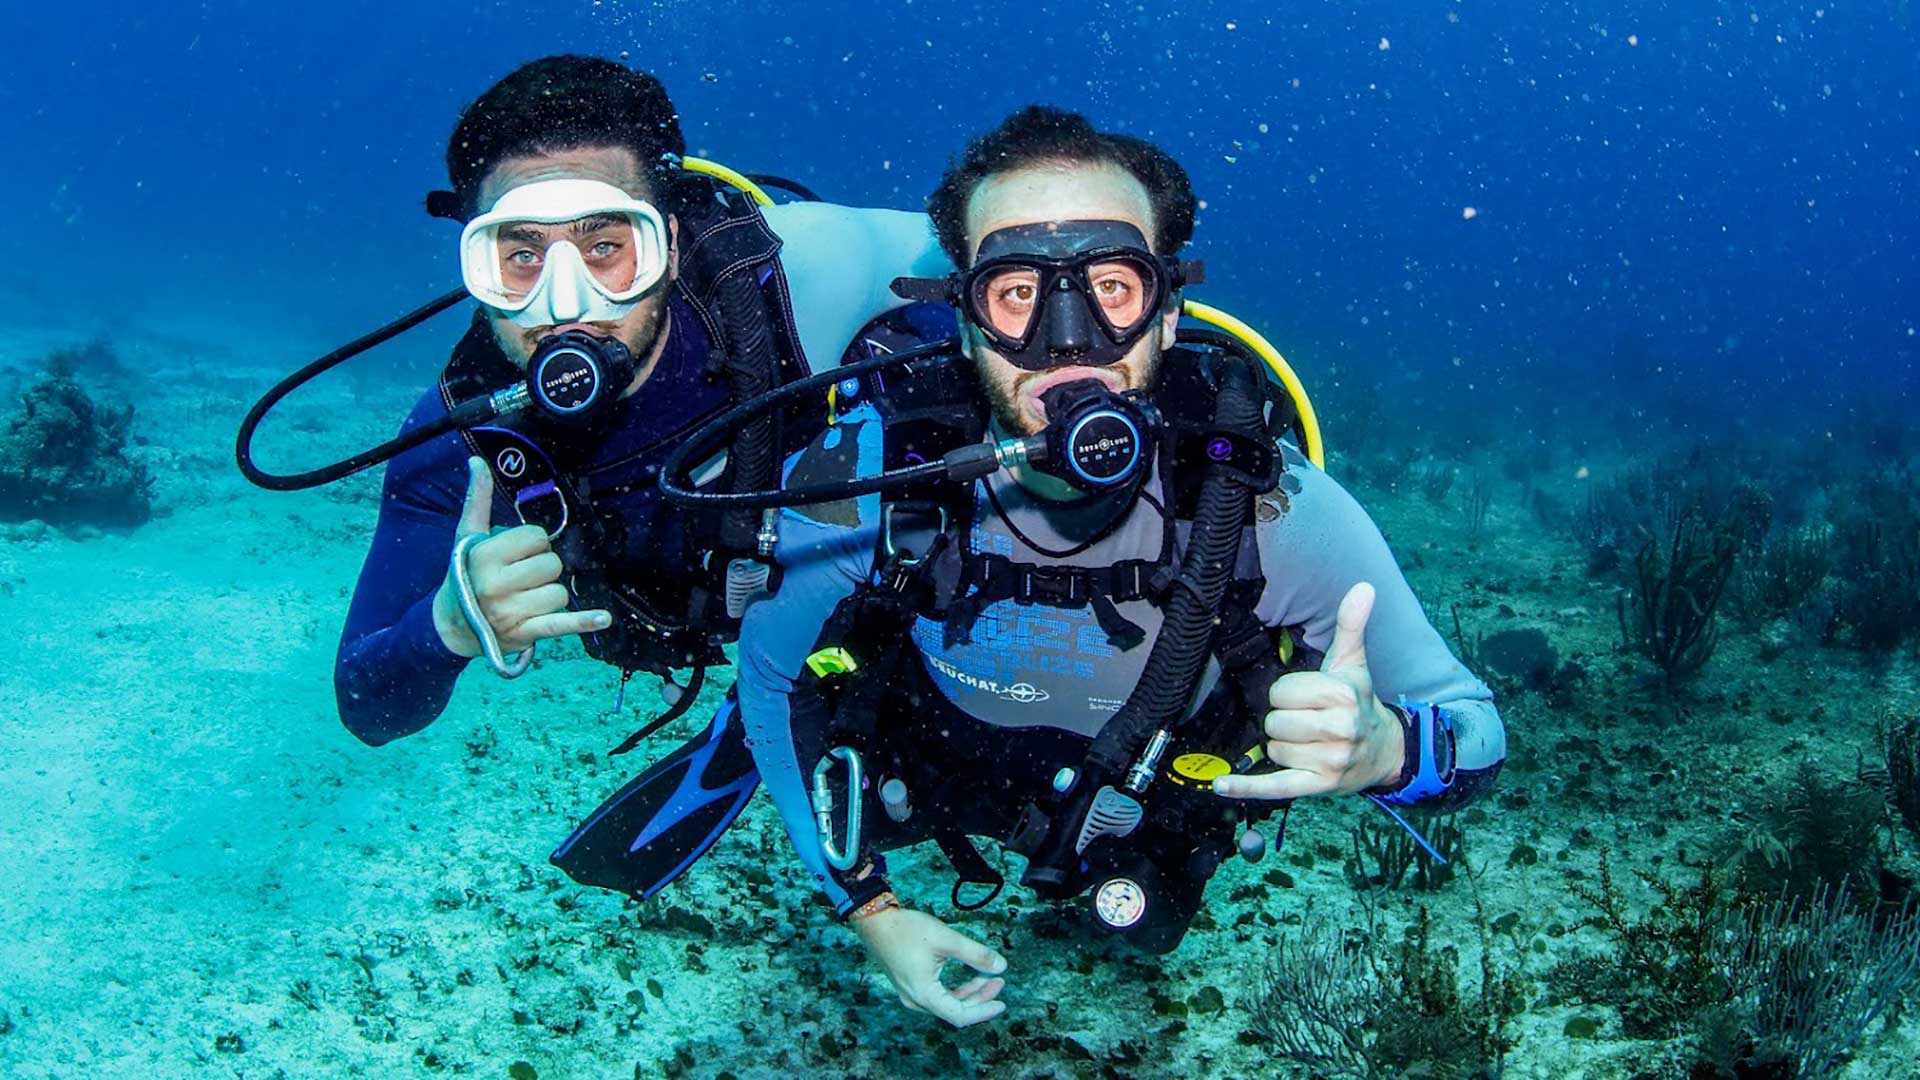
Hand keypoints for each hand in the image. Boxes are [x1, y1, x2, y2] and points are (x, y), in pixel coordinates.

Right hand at [431, 456, 611, 657]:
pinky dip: (583, 622)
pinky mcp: (523, 633)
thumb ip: (478, 499)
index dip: (532, 543)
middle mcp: (495, 585)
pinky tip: (603, 618)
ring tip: (526, 598)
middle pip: (551, 565)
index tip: (516, 554)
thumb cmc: (465, 574)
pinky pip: (560, 625)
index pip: (536, 538)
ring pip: (559, 593)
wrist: (451, 626)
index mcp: (484, 556)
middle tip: (521, 577)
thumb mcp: (468, 537)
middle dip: (542, 569)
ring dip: (549, 595)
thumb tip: (477, 461)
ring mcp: (510, 612)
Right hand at [854, 905, 1008, 1027]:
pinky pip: (937, 996)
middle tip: (999, 981)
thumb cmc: (907, 929)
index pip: (960, 1015)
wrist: (876, 922)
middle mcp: (916, 1000)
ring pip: (947, 1004)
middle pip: (954, 1011)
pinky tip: (969, 976)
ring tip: (988, 977)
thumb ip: (975, 954)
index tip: (1002, 1004)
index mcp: (924, 994)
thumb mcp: (947, 940)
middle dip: (980, 998)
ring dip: (969, 993)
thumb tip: (1001, 966)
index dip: (983, 1011)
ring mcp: (911, 995)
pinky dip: (955, 990)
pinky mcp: (910, 986)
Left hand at [1213, 582, 1404, 800]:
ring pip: (1272, 749)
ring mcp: (1328, 761)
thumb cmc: (1359, 703)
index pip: (1281, 692)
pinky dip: (1246, 788)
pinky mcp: (1316, 787)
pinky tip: (1221, 785)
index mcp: (1342, 695)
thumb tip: (1363, 587)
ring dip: (1282, 747)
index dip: (1287, 694)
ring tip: (1309, 743)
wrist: (1383, 751)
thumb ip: (1351, 625)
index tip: (1306, 699)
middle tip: (1307, 722)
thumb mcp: (1353, 663)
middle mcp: (1338, 729)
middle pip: (1274, 722)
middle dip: (1283, 721)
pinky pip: (1273, 786)